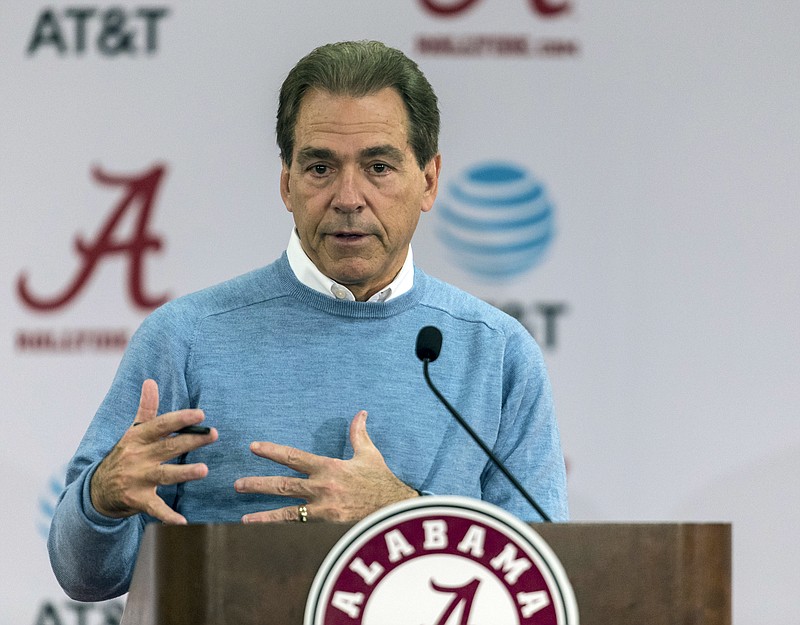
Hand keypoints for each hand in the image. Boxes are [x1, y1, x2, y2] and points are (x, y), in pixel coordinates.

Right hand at [90, 379, 217, 524]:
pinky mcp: (138, 500)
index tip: (201, 414)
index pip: (161, 425)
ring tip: (204, 470)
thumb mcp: (133, 431)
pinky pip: (156, 509)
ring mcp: (138, 479)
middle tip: (214, 435)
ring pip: (165, 475)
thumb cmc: (124, 455)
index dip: (181, 419)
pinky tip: (182, 521)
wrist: (98, 490)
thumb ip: (146, 408)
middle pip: (169, 447)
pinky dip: (168, 516)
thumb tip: (151, 381)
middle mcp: (138, 457)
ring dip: (184, 473)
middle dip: (192, 441)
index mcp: (138, 438)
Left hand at [234, 410, 417, 522]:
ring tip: (244, 517)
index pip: (293, 457)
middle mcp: (322, 488)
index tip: (253, 447)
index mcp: (328, 467)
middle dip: (257, 484)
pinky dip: (282, 531)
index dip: (272, 451)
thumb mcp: (369, 454)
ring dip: (263, 515)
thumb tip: (360, 413)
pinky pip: (300, 529)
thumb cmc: (381, 481)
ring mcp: (323, 510)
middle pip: (282, 485)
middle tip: (238, 484)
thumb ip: (358, 434)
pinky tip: (266, 536)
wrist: (394, 509)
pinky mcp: (327, 527)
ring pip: (286, 512)